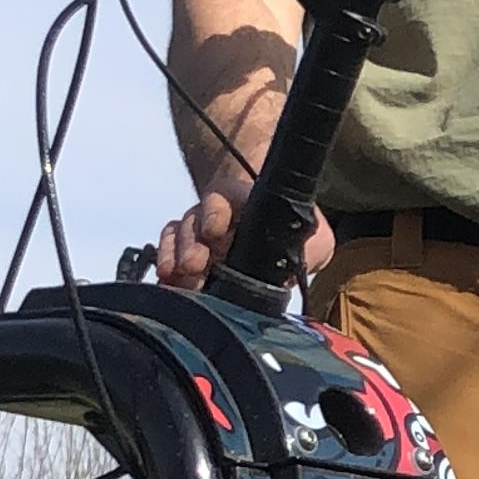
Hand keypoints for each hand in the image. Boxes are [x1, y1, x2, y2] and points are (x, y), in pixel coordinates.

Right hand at [151, 192, 336, 293]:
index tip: (214, 230)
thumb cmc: (290, 233)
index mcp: (245, 203)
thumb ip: (313, 248)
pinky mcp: (185, 252)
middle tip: (194, 265)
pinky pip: (167, 252)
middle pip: (194, 221)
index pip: (222, 196)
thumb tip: (304, 263)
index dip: (215, 211)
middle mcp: (216, 214)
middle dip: (190, 244)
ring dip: (175, 257)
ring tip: (179, 277)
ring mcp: (198, 232)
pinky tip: (168, 282)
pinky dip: (165, 266)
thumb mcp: (313, 238)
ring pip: (177, 235)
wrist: (273, 234)